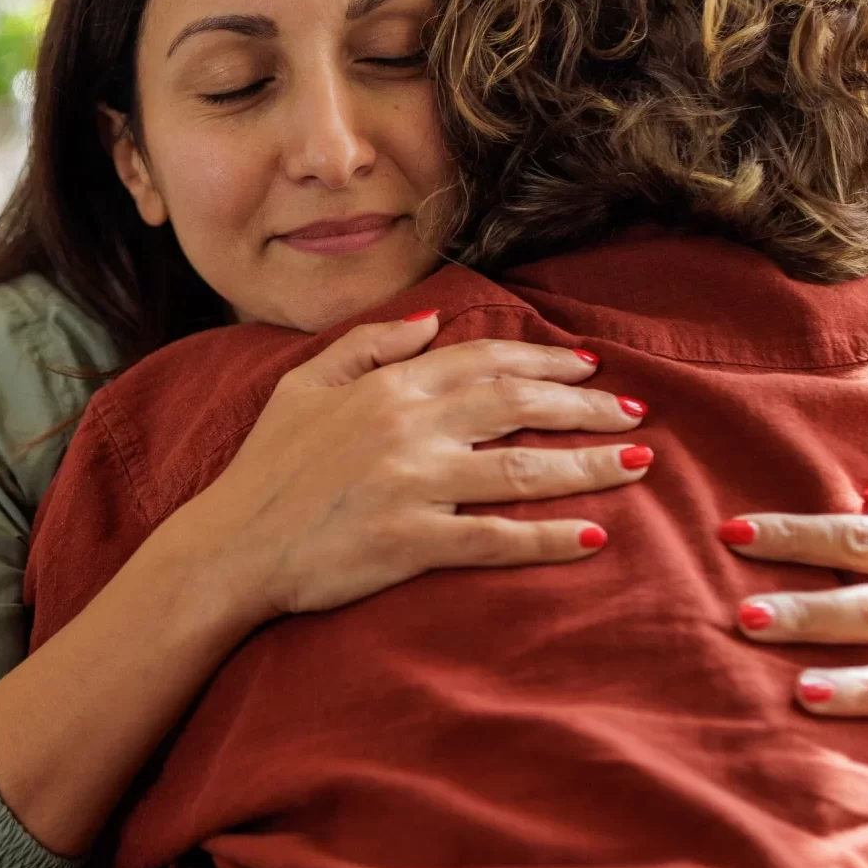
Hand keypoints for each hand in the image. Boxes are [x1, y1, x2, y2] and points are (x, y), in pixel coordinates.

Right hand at [186, 310, 649, 623]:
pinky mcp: (412, 542)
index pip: (483, 361)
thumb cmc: (263, 470)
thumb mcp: (302, 386)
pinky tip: (596, 537)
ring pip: (520, 469)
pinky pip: (496, 538)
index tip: (589, 370)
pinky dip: (550, 538)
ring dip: (588, 466)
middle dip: (586, 409)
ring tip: (640, 465)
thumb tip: (427, 320)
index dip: (545, 363)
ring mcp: (412, 486)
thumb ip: (366, 345)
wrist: (227, 547)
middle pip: (517, 406)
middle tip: (637, 413)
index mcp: (386, 388)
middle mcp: (407, 429)